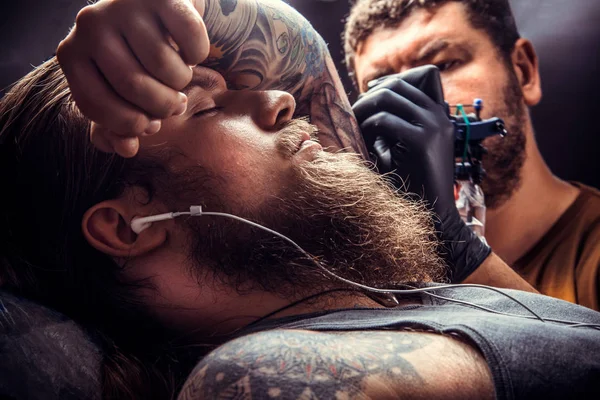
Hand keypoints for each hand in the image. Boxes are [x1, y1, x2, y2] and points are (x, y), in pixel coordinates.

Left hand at [57, 0, 209, 157]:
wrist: (153, 9)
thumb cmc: (134, 58)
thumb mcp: (117, 92)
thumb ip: (116, 125)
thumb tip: (126, 148)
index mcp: (71, 55)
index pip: (97, 106)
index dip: (129, 125)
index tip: (150, 125)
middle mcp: (90, 25)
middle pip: (133, 86)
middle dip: (163, 106)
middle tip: (175, 104)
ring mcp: (124, 6)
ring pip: (165, 65)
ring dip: (182, 81)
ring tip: (178, 73)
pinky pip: (191, 41)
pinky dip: (198, 54)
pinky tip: (189, 51)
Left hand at [352, 69, 489, 281]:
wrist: (435, 213)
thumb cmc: (415, 182)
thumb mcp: (408, 146)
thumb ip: (399, 125)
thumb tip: (371, 101)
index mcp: (440, 114)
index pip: (407, 83)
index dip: (381, 87)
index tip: (364, 101)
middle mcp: (439, 115)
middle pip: (395, 86)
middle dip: (368, 97)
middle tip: (353, 114)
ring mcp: (433, 126)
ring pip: (388, 98)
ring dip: (364, 108)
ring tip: (354, 124)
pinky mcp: (422, 140)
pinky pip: (384, 121)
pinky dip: (367, 126)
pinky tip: (362, 139)